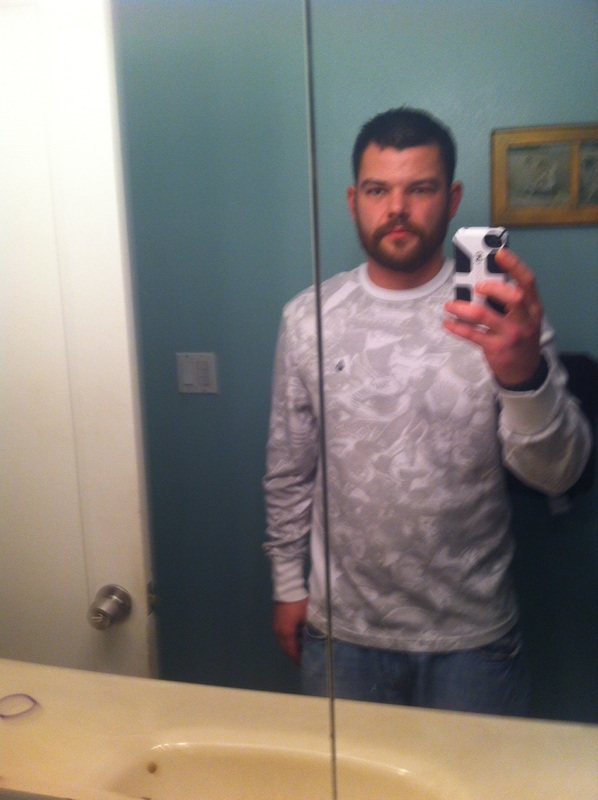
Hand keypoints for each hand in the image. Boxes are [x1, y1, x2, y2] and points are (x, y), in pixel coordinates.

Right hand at [273, 598, 307, 663]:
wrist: (287, 589)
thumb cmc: (299, 603)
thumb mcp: (307, 617)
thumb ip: (308, 630)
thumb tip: (311, 640)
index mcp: (287, 632)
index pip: (292, 650)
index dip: (297, 658)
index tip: (304, 663)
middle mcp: (279, 632)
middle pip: (285, 648)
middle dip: (293, 655)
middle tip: (302, 659)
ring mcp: (276, 626)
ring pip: (282, 642)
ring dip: (290, 647)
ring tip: (300, 650)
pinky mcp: (276, 621)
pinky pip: (281, 636)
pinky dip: (288, 640)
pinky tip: (296, 639)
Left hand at [444, 248, 542, 386]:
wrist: (524, 372)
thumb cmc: (520, 337)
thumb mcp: (524, 318)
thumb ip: (510, 301)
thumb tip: (482, 280)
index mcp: (533, 308)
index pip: (528, 281)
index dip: (515, 265)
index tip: (499, 253)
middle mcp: (524, 320)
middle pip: (513, 297)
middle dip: (493, 287)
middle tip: (477, 285)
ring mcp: (511, 335)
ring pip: (485, 315)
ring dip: (463, 307)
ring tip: (450, 305)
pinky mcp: (496, 349)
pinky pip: (472, 334)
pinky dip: (456, 327)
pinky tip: (447, 322)